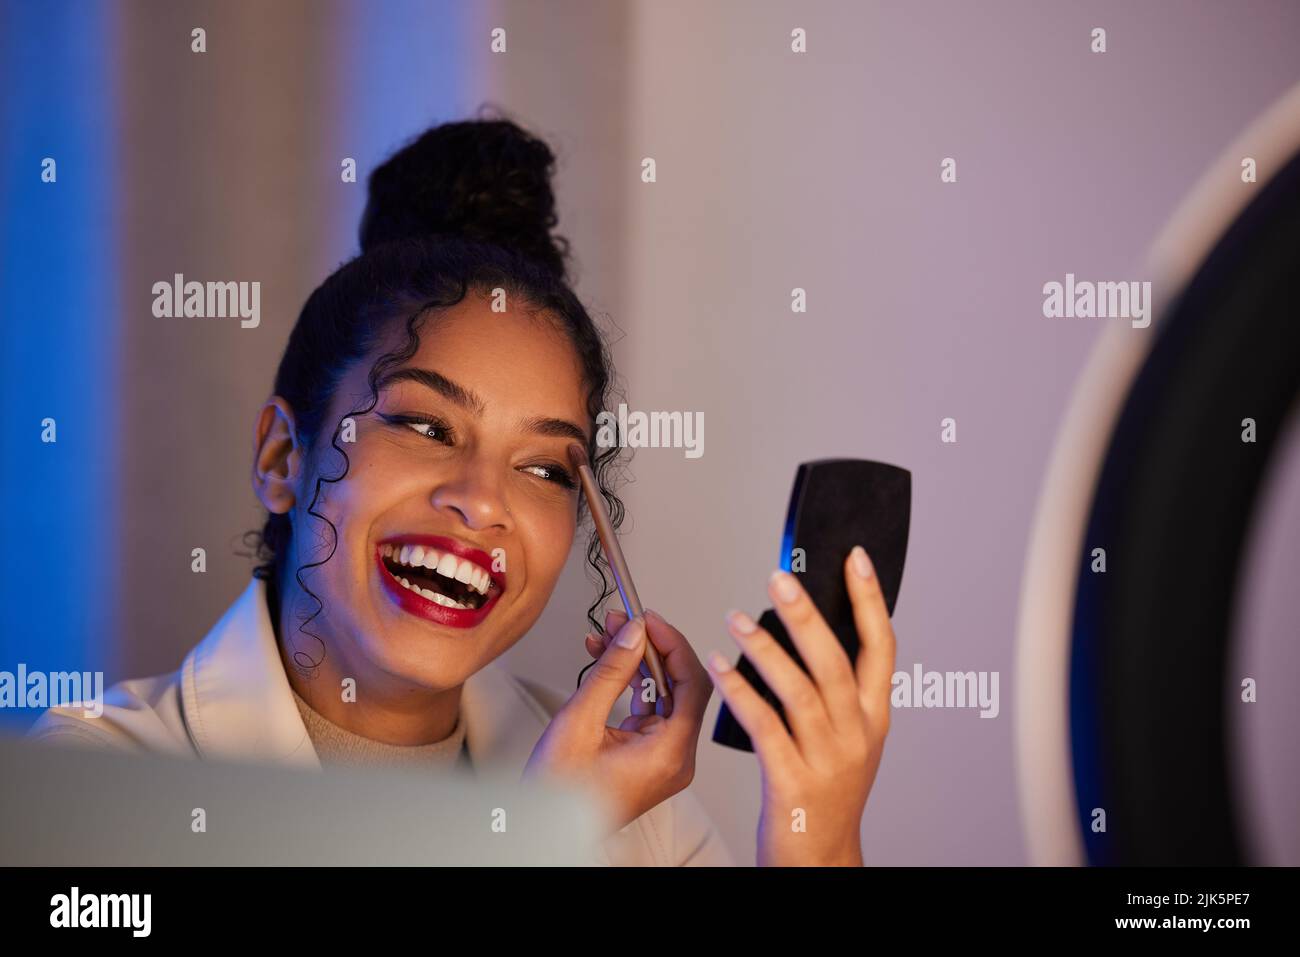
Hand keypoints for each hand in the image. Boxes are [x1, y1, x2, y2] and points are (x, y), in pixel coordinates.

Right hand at [522, 609, 710, 835]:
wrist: (544, 829)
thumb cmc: (559, 792)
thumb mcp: (580, 721)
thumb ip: (611, 671)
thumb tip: (634, 633)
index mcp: (670, 753)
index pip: (693, 683)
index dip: (672, 643)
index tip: (648, 619)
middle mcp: (676, 758)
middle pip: (681, 686)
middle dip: (652, 647)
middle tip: (625, 619)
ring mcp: (663, 758)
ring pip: (664, 694)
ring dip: (637, 661)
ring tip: (608, 632)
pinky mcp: (649, 756)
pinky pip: (650, 709)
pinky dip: (631, 683)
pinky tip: (607, 659)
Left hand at [705, 546, 894, 865]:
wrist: (819, 856)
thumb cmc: (824, 793)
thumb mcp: (845, 736)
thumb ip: (833, 689)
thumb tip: (805, 627)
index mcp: (874, 716)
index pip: (881, 646)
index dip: (869, 600)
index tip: (855, 559)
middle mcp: (857, 734)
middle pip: (835, 662)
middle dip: (806, 614)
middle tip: (780, 576)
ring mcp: (828, 759)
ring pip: (800, 691)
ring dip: (765, 649)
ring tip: (736, 619)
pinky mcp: (793, 781)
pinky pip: (765, 726)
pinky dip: (740, 692)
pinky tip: (720, 667)